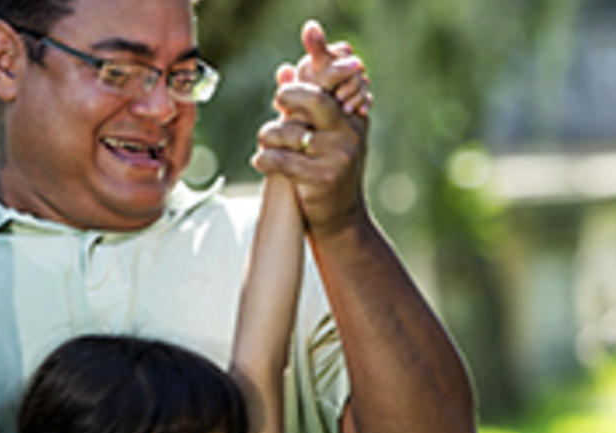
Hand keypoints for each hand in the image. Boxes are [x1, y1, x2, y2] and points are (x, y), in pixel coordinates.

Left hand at [250, 20, 372, 235]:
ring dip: (269, 138)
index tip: (309, 29)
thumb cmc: (327, 171)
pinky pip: (280, 159)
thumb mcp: (323, 136)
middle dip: (289, 97)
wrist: (342, 221)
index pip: (335, 79)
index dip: (322, 54)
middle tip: (279, 101)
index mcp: (352, 117)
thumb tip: (283, 69)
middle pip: (314, 99)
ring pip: (288, 132)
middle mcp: (350, 133)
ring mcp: (339, 156)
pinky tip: (263, 163)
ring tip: (270, 146)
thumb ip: (304, 104)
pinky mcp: (322, 179)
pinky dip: (265, 160)